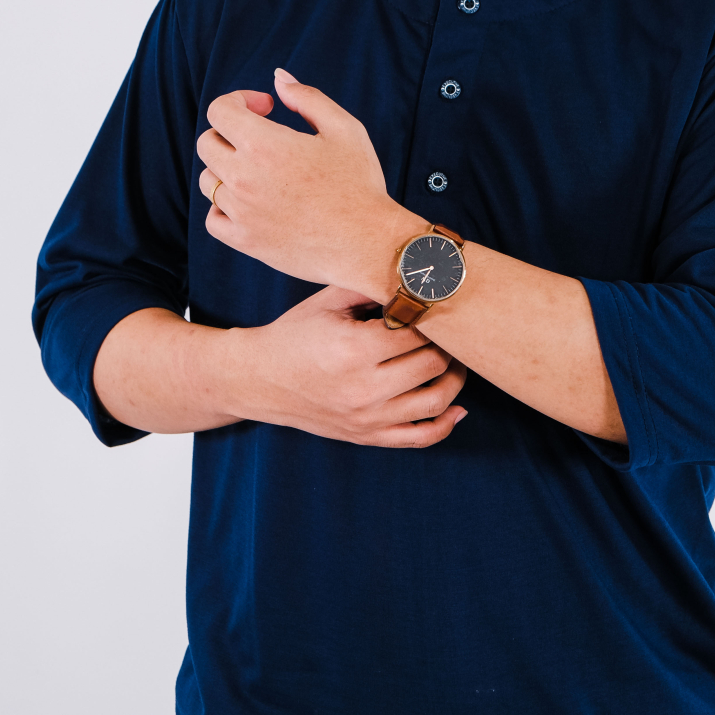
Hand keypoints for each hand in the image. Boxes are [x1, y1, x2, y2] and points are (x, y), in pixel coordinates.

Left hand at [196, 70, 425, 297]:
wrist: (367, 244)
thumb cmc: (361, 186)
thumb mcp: (345, 129)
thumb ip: (307, 98)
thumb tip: (278, 79)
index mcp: (264, 144)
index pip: (219, 110)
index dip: (239, 100)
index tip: (265, 108)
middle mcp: (244, 177)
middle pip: (207, 143)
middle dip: (229, 133)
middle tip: (261, 140)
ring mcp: (241, 212)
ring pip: (208, 181)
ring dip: (227, 170)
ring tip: (260, 174)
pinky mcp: (246, 241)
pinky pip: (213, 220)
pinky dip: (223, 208)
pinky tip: (250, 203)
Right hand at [223, 285, 467, 447]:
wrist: (258, 380)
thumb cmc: (294, 334)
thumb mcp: (327, 301)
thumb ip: (370, 285)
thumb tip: (415, 275)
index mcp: (354, 349)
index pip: (417, 332)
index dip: (431, 317)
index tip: (434, 308)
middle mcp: (364, 388)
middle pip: (432, 364)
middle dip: (446, 345)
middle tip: (446, 333)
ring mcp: (368, 418)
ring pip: (435, 401)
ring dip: (454, 379)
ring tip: (453, 362)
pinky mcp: (367, 436)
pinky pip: (419, 438)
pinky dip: (445, 425)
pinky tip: (456, 409)